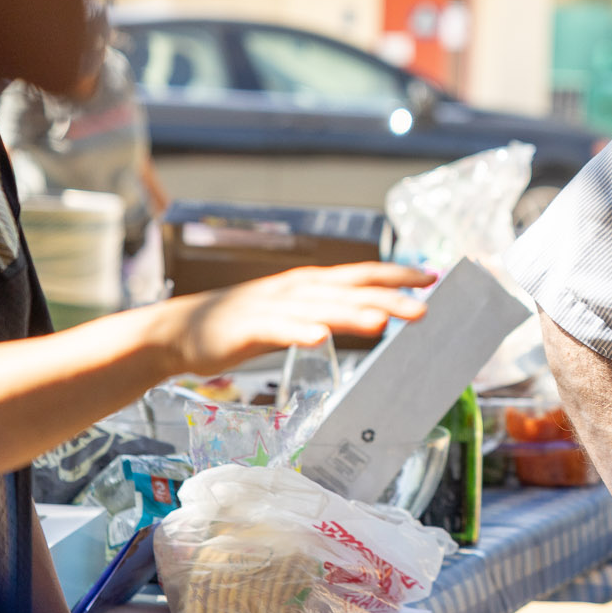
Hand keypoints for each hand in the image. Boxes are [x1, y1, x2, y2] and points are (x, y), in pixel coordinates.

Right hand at [152, 262, 429, 375]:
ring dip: (352, 314)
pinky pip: (278, 329)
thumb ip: (328, 310)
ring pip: (320, 308)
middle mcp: (296, 289)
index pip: (362, 274)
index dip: (396, 274)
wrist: (179, 330)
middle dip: (388, 296)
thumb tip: (374, 313)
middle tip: (425, 308)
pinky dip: (300, 332)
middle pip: (350, 290)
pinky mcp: (248, 327)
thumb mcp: (292, 312)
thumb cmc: (241, 324)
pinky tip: (320, 339)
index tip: (432, 277)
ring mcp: (271, 306)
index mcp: (310, 284)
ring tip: (383, 322)